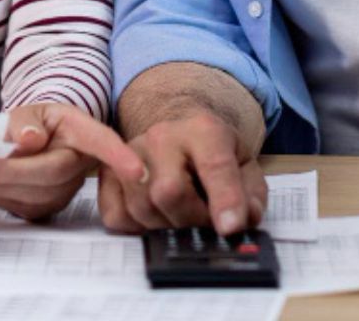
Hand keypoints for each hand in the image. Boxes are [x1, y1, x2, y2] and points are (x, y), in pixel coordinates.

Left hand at [0, 104, 146, 221]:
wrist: (30, 140)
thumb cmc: (34, 122)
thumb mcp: (30, 109)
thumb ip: (26, 121)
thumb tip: (29, 140)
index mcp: (82, 132)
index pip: (102, 143)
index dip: (118, 157)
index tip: (135, 171)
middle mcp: (79, 164)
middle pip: (52, 175)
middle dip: (9, 174)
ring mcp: (65, 190)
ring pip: (34, 197)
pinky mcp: (46, 207)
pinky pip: (20, 208)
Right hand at [97, 109, 265, 235]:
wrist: (183, 135)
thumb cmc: (214, 154)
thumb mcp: (244, 168)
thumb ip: (250, 196)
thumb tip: (238, 224)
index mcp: (204, 130)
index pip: (214, 165)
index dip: (224, 199)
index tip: (231, 227)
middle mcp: (162, 136)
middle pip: (168, 191)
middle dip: (191, 220)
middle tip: (205, 224)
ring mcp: (130, 153)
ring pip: (142, 207)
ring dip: (166, 227)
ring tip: (182, 217)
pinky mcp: (108, 173)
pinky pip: (116, 215)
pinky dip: (136, 228)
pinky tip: (155, 218)